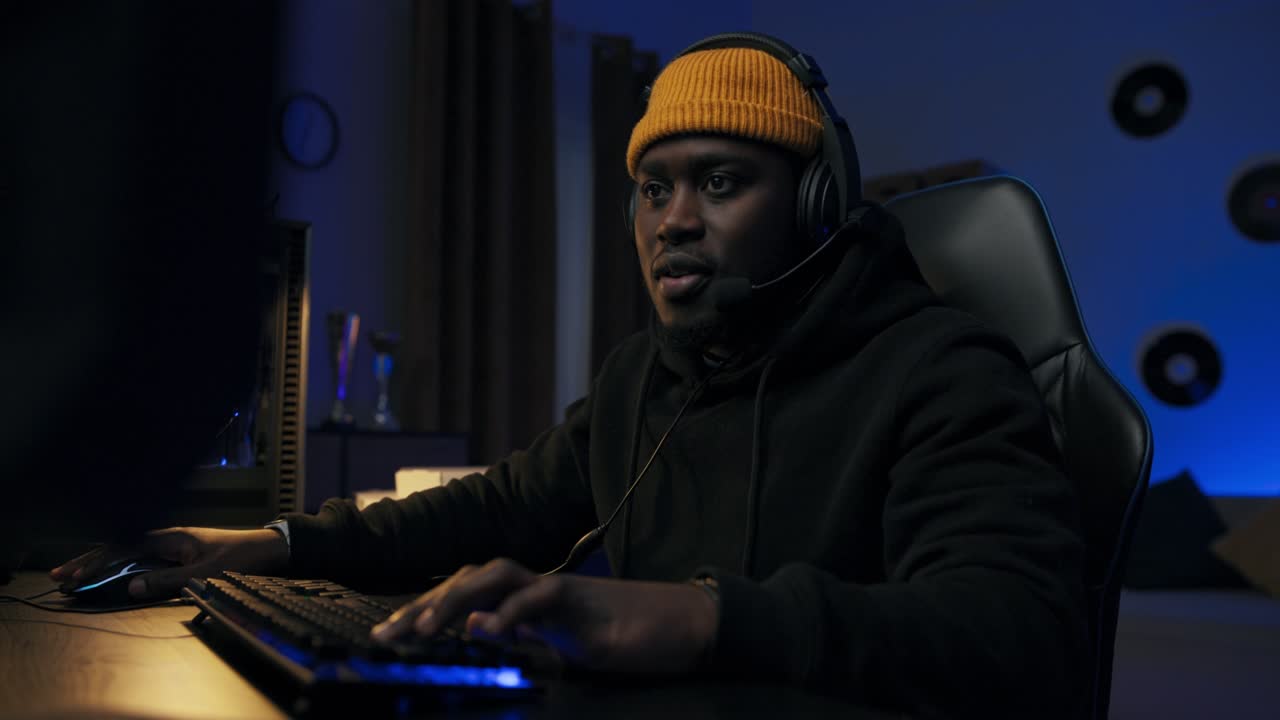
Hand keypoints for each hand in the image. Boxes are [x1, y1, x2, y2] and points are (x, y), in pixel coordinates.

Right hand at [49, 526, 289, 599]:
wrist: (268, 549)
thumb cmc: (240, 557)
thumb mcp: (204, 573)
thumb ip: (168, 581)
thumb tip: (132, 587)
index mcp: (170, 537)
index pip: (123, 547)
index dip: (97, 562)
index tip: (76, 576)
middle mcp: (167, 538)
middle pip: (119, 546)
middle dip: (89, 560)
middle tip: (62, 575)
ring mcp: (172, 545)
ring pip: (128, 553)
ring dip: (103, 564)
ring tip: (76, 575)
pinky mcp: (178, 553)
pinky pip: (142, 558)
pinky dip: (122, 567)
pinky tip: (109, 573)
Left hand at [369, 558, 718, 673]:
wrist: (689, 624)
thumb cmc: (632, 636)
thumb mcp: (567, 646)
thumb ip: (527, 636)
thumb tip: (484, 633)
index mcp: (531, 601)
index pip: (469, 595)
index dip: (427, 609)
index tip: (390, 634)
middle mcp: (540, 588)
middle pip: (471, 577)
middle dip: (426, 603)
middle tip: (389, 634)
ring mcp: (562, 592)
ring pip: (497, 575)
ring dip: (456, 599)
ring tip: (424, 628)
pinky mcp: (586, 605)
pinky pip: (541, 599)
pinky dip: (510, 613)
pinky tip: (487, 632)